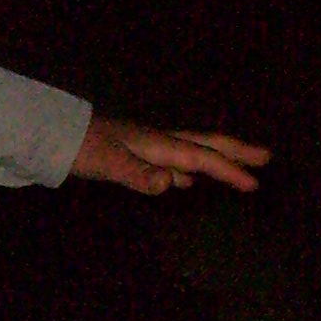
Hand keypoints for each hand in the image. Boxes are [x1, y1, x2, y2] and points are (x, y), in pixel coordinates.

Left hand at [71, 120, 269, 194]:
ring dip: (217, 159)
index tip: (255, 184)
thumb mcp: (108, 164)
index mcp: (157, 145)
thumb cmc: (81, 149)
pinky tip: (186, 180)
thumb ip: (138, 175)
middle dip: (236, 152)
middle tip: (266, 157)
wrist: (54, 136)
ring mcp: (147, 147)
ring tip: (239, 167)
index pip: (201, 159)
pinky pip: (172, 162)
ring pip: (192, 152)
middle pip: (205, 145)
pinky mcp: (135, 154)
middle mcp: (158, 142)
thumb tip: (172, 183)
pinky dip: (189, 169)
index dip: (229, 171)